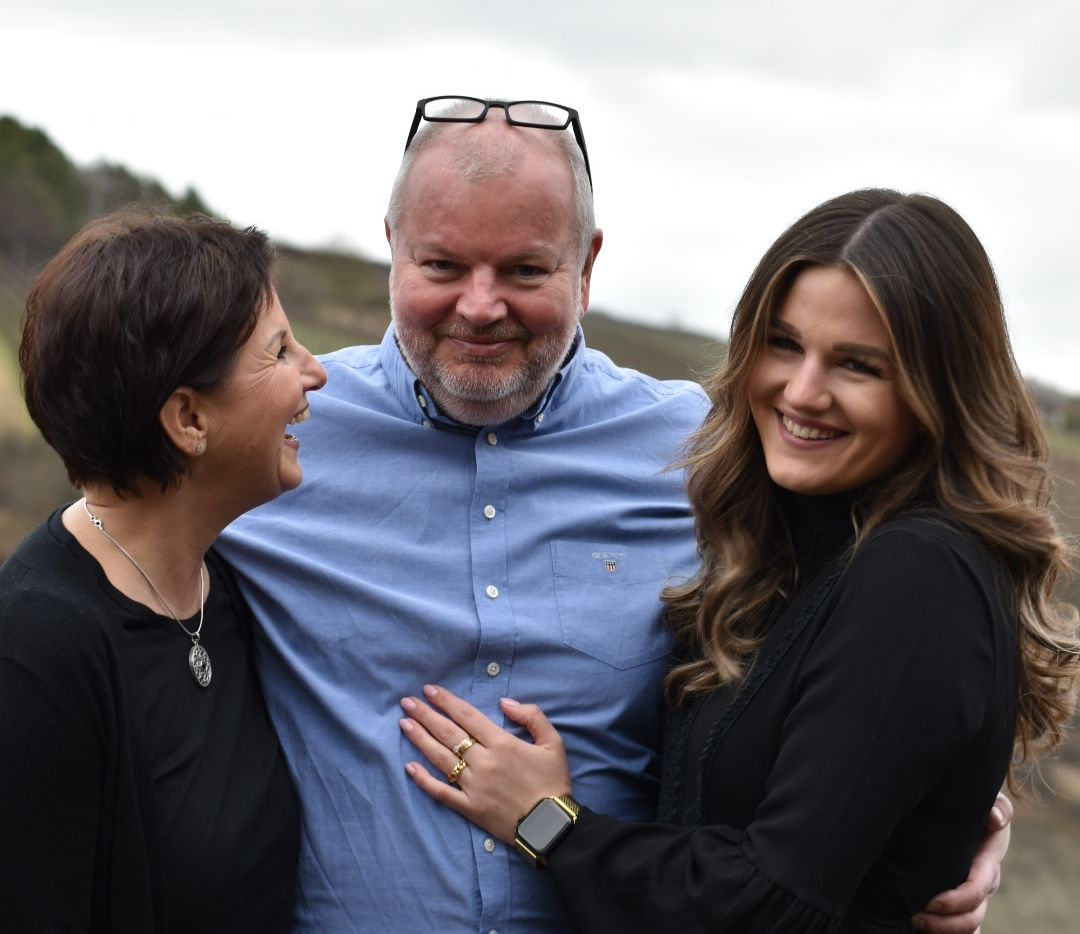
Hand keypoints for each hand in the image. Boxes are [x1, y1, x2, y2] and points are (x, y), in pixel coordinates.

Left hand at [399, 685, 572, 842]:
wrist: (550, 825)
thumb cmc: (553, 782)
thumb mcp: (553, 742)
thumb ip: (532, 716)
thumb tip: (504, 703)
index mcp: (502, 743)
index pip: (467, 716)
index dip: (446, 701)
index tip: (429, 690)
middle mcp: (484, 761)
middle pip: (449, 733)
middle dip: (426, 715)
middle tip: (406, 702)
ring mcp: (474, 786)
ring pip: (441, 758)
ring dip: (420, 739)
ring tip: (404, 724)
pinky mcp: (469, 807)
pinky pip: (441, 792)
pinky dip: (424, 780)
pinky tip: (409, 767)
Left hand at [911, 792, 1011, 932]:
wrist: (966, 813)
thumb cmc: (974, 807)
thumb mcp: (988, 803)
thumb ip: (997, 807)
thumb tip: (994, 817)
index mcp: (987, 862)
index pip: (976, 888)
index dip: (957, 900)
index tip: (931, 902)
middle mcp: (983, 884)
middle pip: (973, 916)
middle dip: (946, 923)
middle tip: (916, 918)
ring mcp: (973, 895)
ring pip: (969, 926)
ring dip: (944, 932)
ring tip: (916, 925)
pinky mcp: (961, 900)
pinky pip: (963, 929)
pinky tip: (924, 933)